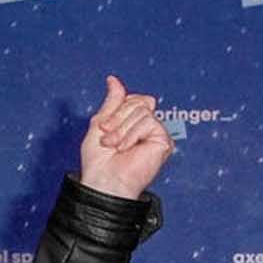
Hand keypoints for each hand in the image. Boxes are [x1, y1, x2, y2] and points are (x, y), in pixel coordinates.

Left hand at [78, 75, 172, 199]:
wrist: (104, 182)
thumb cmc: (99, 162)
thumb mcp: (99, 125)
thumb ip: (111, 102)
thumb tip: (113, 80)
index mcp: (132, 123)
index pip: (131, 99)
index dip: (116, 110)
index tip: (103, 128)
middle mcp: (145, 127)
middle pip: (137, 102)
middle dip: (117, 119)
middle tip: (107, 139)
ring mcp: (155, 134)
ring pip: (141, 111)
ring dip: (121, 130)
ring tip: (115, 146)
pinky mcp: (163, 141)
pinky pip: (148, 121)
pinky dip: (132, 135)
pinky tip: (126, 149)